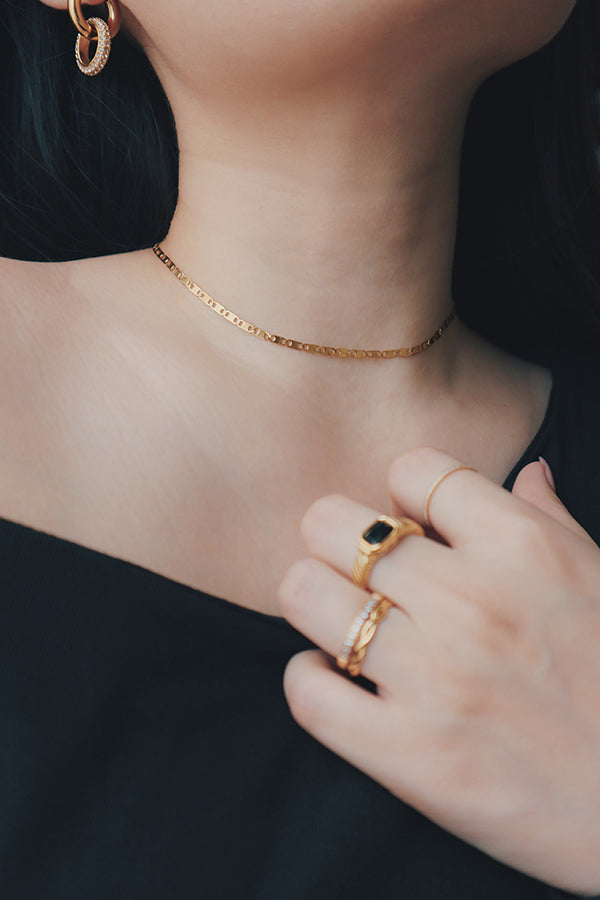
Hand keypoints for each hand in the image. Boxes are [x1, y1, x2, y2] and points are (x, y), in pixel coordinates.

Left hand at [278, 448, 599, 895]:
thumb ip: (551, 519)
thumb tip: (528, 471)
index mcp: (522, 547)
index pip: (412, 468)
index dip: (401, 496)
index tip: (413, 528)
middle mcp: (470, 600)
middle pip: (332, 523)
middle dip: (337, 541)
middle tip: (361, 575)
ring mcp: (435, 676)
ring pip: (303, 593)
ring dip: (314, 604)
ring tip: (345, 625)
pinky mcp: (411, 754)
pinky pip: (307, 692)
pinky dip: (309, 680)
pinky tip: (338, 683)